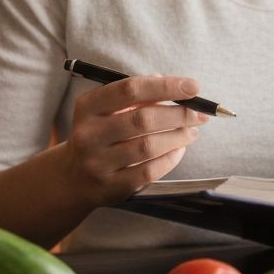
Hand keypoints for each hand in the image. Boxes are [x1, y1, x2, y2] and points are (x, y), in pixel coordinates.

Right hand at [63, 75, 207, 206]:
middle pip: (142, 119)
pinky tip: (179, 149)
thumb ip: (139, 95)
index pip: (130, 89)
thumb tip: (177, 87)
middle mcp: (88, 135)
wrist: (73, 177)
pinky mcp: (110, 187)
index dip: (165, 86)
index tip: (193, 86)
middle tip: (201, 113)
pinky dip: (170, 158)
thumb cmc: (102, 133)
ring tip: (192, 131)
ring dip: (178, 137)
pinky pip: (149, 171)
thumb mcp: (108, 109)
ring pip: (148, 146)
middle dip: (179, 114)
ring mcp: (98, 163)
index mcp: (88, 107)